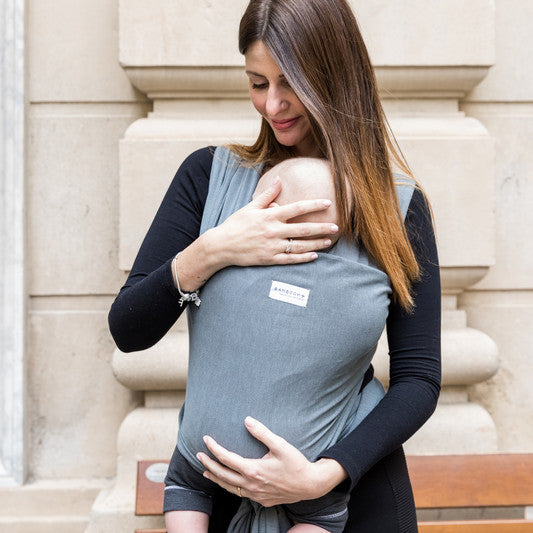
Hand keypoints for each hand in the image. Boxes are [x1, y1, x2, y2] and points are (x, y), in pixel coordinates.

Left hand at [196, 417, 347, 506]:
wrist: (311, 485)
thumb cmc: (296, 463)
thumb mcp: (281, 444)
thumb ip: (262, 432)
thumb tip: (247, 420)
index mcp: (253, 470)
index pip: (227, 458)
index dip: (214, 448)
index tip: (205, 439)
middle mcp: (251, 485)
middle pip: (223, 475)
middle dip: (209, 464)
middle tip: (198, 456)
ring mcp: (256, 494)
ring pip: (229, 488)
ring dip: (216, 478)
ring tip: (206, 472)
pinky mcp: (262, 500)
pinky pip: (240, 494)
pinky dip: (230, 487)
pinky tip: (229, 483)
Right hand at [206, 178, 338, 269]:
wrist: (221, 246)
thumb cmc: (235, 225)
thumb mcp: (250, 207)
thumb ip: (267, 195)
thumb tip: (279, 180)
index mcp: (269, 216)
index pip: (296, 208)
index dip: (313, 205)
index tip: (328, 203)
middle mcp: (273, 231)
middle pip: (303, 228)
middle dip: (321, 227)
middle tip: (336, 226)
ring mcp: (272, 247)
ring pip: (299, 246)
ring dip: (316, 244)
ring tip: (329, 241)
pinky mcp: (269, 259)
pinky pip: (290, 259)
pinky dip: (303, 258)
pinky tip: (315, 256)